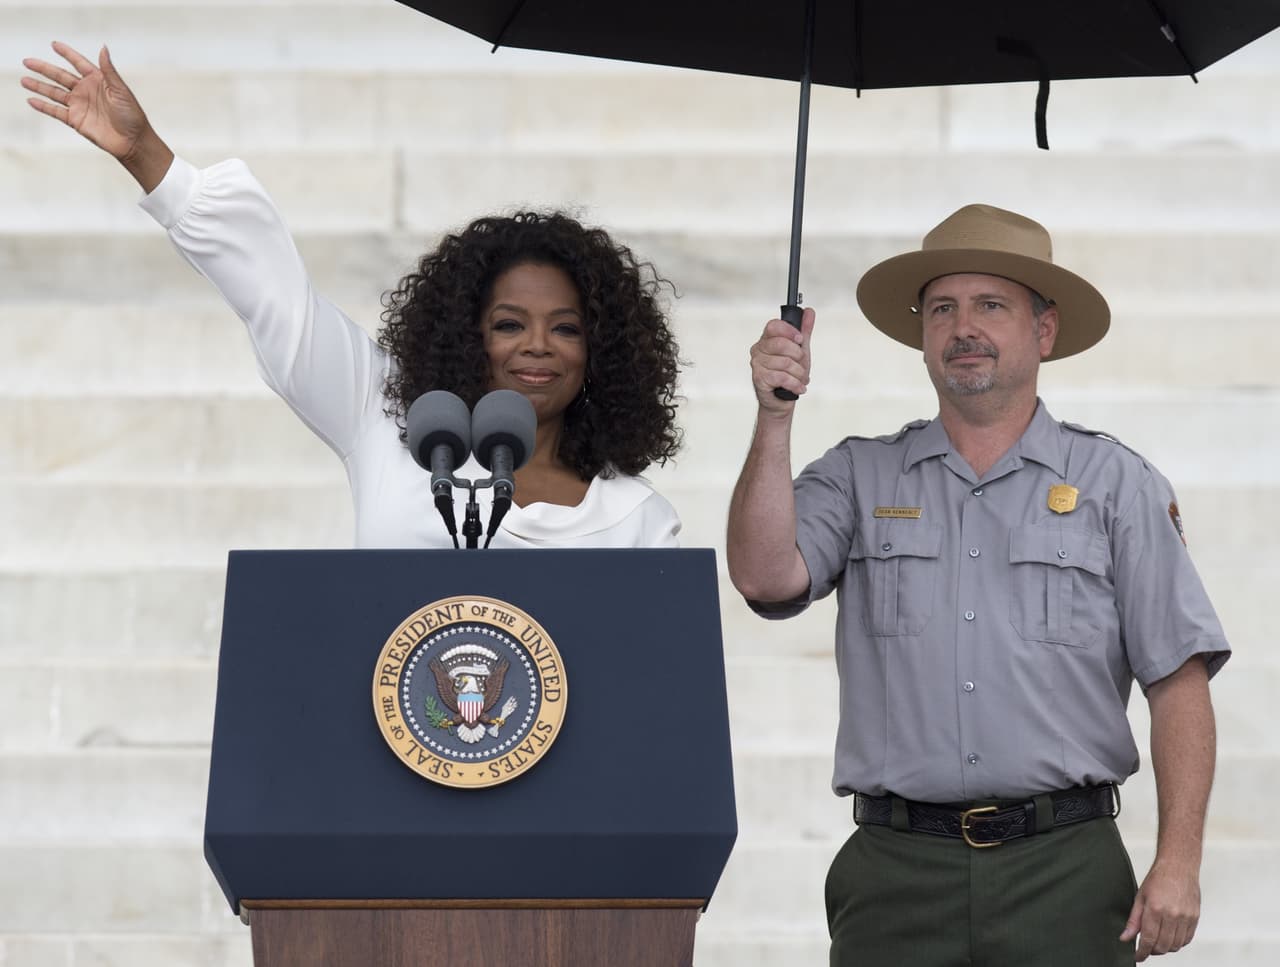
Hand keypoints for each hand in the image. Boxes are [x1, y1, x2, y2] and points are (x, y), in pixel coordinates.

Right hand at [22, 42, 172, 191]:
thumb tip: (103, 48)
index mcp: (98, 81)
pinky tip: (31, 100)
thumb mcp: (121, 90)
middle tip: (28, 61)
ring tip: (24, 80)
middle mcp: (86, 91)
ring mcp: (80, 105)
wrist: (132, 141)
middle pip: (60, 76)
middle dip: (44, 69)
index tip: (54, 44)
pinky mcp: (76, 120)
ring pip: (54, 93)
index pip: (78, 63)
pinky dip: (43, 106)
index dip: (67, 54)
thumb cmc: (132, 115)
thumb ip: (109, 70)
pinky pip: (56, 111)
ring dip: (39, 86)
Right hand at [749, 307, 814, 411]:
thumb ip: (804, 331)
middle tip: (801, 365)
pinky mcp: (758, 379)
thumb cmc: (789, 375)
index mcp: (766, 339)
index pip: (774, 326)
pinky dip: (795, 384)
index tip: (800, 340)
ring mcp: (756, 364)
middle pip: (781, 344)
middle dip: (798, 357)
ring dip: (799, 374)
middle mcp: (758, 350)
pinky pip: (782, 377)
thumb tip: (809, 311)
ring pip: (785, 363)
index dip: (789, 331)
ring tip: (800, 379)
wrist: (782, 401)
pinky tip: (798, 388)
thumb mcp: (800, 351)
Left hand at [1120, 860, 1200, 960]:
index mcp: (1155, 909)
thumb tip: (1125, 937)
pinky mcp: (1195, 918)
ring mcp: (1186, 917)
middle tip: (1146, 947)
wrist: (1178, 867)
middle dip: (1152, 951)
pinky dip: (1177, 943)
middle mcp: (1172, 915)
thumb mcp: (1139, 897)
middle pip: (1163, 946)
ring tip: (1157, 941)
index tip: (1138, 957)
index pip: (1148, 939)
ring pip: (1175, 945)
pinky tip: (1170, 937)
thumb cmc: (1158, 879)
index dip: (1142, 952)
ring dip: (1165, 948)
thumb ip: (1133, 920)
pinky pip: (1187, 939)